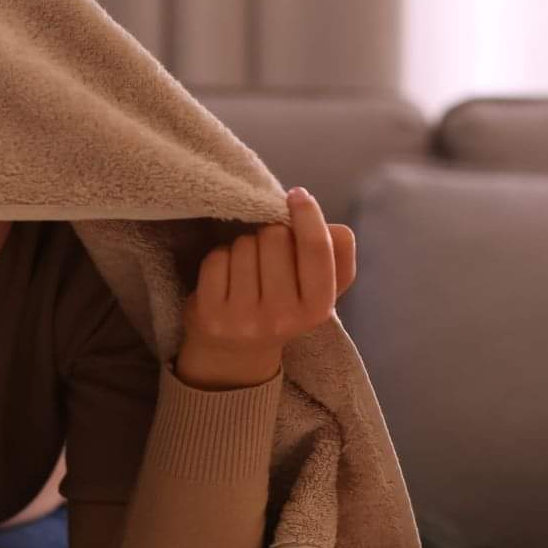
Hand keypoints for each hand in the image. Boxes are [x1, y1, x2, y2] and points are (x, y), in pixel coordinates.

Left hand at [175, 186, 356, 387]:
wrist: (236, 353)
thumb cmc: (284, 306)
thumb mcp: (319, 288)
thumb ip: (337, 256)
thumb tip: (335, 228)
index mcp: (318, 308)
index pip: (317, 249)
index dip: (308, 215)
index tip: (297, 195)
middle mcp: (283, 318)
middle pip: (275, 236)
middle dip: (270, 234)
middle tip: (268, 256)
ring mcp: (244, 319)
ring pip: (243, 244)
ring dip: (243, 247)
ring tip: (247, 270)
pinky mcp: (211, 315)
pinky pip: (216, 259)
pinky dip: (219, 259)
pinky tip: (225, 279)